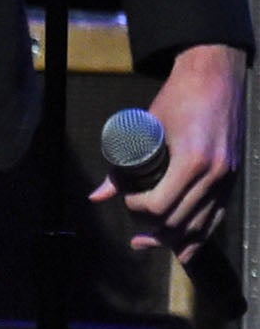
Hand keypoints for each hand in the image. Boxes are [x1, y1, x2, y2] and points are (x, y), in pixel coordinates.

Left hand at [90, 43, 247, 262]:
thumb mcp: (145, 127)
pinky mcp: (232, 179)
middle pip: (180, 220)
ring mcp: (227, 179)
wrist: (216, 79)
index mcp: (191, 161)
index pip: (160, 205)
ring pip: (201, 225)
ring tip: (151, 245)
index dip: (138, 210)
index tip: (128, 201)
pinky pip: (217, 216)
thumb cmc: (178, 98)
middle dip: (154, 230)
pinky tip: (185, 250)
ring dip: (175, 240)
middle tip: (135, 233)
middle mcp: (214, 175)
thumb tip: (96, 196)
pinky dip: (200, 235)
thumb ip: (121, 165)